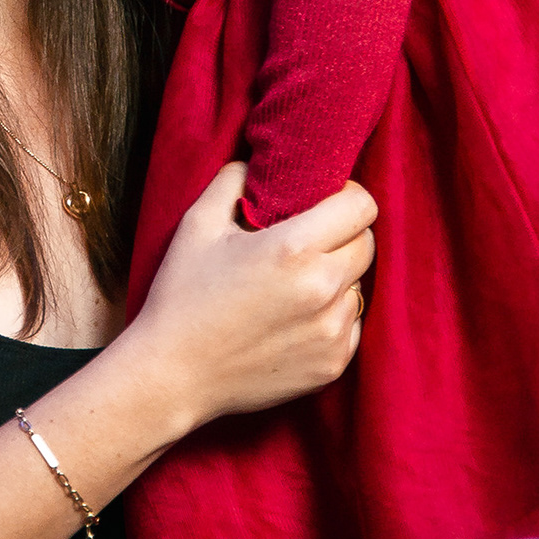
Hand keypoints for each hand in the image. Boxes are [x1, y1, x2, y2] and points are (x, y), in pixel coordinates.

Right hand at [132, 161, 374, 432]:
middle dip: (343, 235)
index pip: (362, 206)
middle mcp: (323, 290)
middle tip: (306, 241)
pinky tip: (291, 320)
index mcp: (294, 249)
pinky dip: (330, 317)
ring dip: (336, 279)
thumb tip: (259, 163)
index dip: (346, 196)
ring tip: (292, 286)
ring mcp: (332, 332)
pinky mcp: (332, 365)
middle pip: (366, 244)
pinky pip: (350, 325)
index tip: (324, 201)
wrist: (172, 376)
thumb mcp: (197, 225)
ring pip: (359, 286)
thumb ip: (233, 180)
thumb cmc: (180, 297)